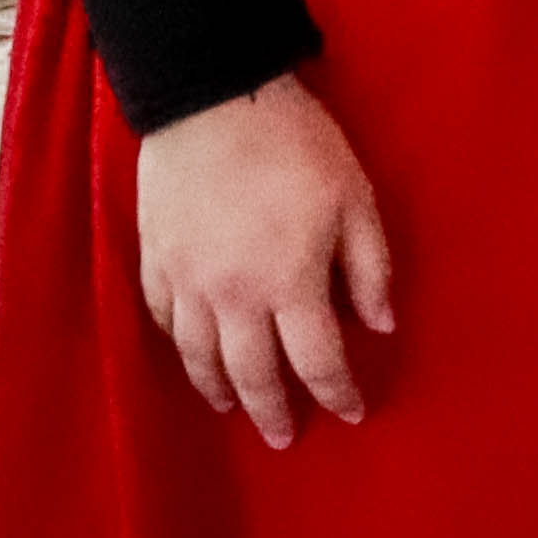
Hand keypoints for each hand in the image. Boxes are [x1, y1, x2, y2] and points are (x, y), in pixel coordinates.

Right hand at [132, 74, 394, 447]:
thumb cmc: (296, 145)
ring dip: (219, 390)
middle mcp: (233, 297)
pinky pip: (163, 320)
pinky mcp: (155, 259)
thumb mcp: (356, 199)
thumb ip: (370, 268)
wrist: (213, 100)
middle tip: (285, 438)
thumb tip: (382, 326)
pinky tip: (191, 354)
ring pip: (198, 357)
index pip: (318, 360)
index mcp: (290, 283)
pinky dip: (179, 347)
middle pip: (252, 373)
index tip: (353, 413)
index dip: (338, 392)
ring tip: (231, 410)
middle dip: (273, 411)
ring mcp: (186, 281)